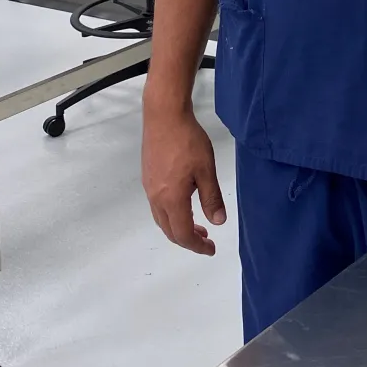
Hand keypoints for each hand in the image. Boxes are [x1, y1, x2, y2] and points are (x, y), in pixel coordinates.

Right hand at [141, 107, 225, 254]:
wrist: (164, 116)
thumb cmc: (188, 141)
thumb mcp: (206, 169)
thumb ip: (211, 197)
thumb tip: (218, 222)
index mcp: (171, 199)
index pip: (182, 233)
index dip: (197, 245)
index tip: (211, 249)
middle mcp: (156, 198)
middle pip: (169, 230)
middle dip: (188, 239)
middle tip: (207, 240)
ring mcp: (149, 187)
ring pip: (162, 219)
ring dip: (179, 227)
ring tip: (198, 225)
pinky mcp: (148, 177)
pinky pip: (158, 206)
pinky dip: (172, 214)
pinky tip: (184, 204)